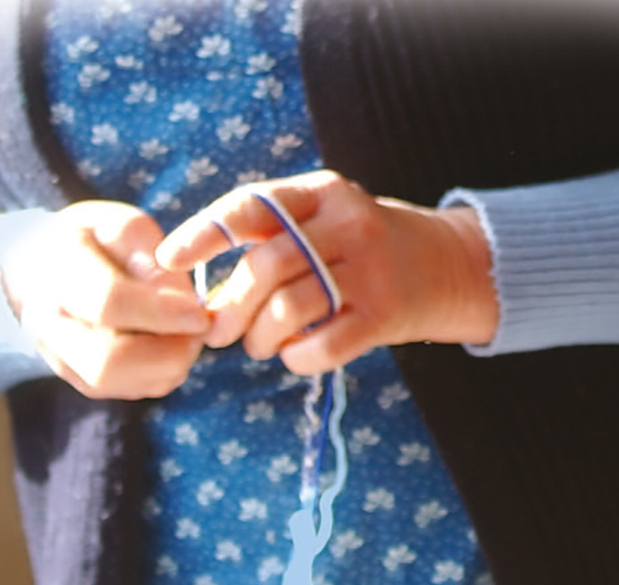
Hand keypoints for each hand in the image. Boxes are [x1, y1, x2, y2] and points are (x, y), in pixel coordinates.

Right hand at [1, 201, 209, 398]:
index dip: (160, 314)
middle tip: (199, 329)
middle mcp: (47, 319)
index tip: (200, 315)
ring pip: (122, 383)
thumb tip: (185, 309)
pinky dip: (161, 372)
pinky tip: (166, 344)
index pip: (108, 302)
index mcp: (58, 266)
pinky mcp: (80, 379)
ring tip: (184, 332)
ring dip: (168, 364)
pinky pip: (130, 389)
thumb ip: (155, 260)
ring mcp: (58, 356)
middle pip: (108, 361)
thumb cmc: (99, 241)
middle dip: (168, 351)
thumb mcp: (128, 227)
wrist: (48, 266)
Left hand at [156, 169, 498, 374]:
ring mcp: (370, 271)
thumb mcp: (323, 219)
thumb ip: (269, 240)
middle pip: (266, 267)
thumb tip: (200, 291)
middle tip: (216, 332)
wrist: (450, 267)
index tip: (168, 262)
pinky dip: (297, 358)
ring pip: (290, 308)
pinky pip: (325, 345)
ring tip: (258, 345)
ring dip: (260, 336)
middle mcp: (347, 225)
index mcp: (321, 192)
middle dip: (230, 305)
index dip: (204, 234)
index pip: (251, 207)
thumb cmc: (363, 248)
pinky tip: (293, 357)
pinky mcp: (385, 316)